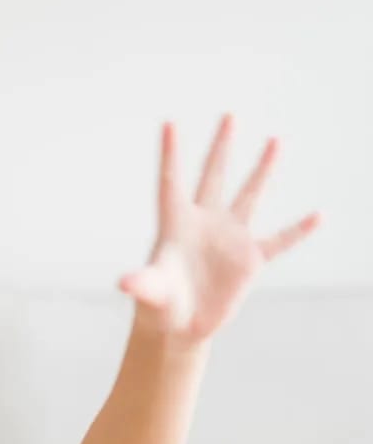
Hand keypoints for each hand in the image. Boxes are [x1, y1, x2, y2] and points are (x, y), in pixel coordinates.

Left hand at [119, 115, 320, 343]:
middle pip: (213, 178)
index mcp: (175, 226)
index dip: (170, 155)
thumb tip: (124, 284)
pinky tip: (318, 216)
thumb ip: (142, 283)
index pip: (172, 183)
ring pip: (248, 197)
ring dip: (262, 170)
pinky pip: (279, 241)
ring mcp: (229, 239)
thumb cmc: (159, 306)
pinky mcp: (249, 260)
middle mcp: (204, 224)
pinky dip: (298, 231)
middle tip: (228, 116)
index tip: (169, 122)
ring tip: (274, 141)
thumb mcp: (150, 292)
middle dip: (220, 149)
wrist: (180, 327)